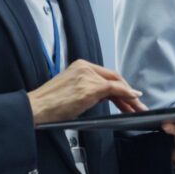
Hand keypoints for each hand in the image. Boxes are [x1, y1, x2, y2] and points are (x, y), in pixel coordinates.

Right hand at [27, 59, 146, 125]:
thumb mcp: (72, 92)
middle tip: (138, 104)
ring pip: (116, 84)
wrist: (36, 108)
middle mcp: (85, 67)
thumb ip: (88, 90)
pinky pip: (114, 89)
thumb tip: (103, 97)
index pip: (106, 75)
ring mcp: (88, 76)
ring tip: (138, 108)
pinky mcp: (90, 87)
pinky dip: (126, 94)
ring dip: (130, 97)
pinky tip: (133, 99)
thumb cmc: (49, 104)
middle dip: (128, 92)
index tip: (129, 96)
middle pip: (114, 78)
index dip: (120, 86)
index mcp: (80, 66)